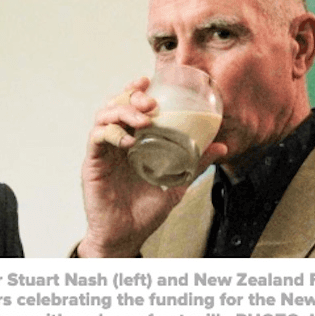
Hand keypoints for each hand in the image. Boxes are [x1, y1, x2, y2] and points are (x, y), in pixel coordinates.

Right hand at [77, 77, 226, 256]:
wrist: (126, 236)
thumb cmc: (145, 211)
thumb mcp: (176, 183)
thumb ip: (194, 163)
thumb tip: (221, 145)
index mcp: (132, 141)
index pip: (128, 106)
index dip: (134, 90)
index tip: (147, 79)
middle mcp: (115, 142)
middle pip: (114, 105)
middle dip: (131, 97)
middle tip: (151, 102)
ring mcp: (103, 152)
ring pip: (103, 116)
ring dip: (122, 112)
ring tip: (143, 119)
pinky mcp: (93, 164)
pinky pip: (96, 139)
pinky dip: (111, 133)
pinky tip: (128, 140)